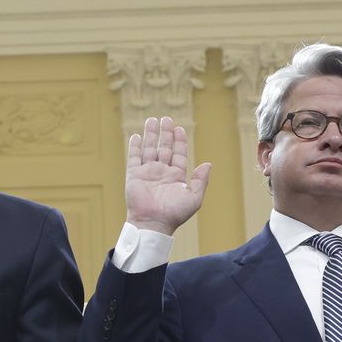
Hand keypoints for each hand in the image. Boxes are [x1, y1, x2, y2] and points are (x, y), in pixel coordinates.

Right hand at [124, 116, 210, 235]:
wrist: (153, 223)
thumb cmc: (174, 214)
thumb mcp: (194, 198)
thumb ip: (201, 181)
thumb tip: (207, 164)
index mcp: (176, 176)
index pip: (178, 154)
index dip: (179, 141)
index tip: (180, 128)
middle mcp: (161, 172)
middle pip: (164, 148)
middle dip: (165, 133)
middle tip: (166, 119)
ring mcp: (147, 173)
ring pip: (149, 149)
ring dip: (151, 135)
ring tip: (152, 120)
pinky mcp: (134, 175)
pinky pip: (134, 158)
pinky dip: (135, 147)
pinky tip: (136, 136)